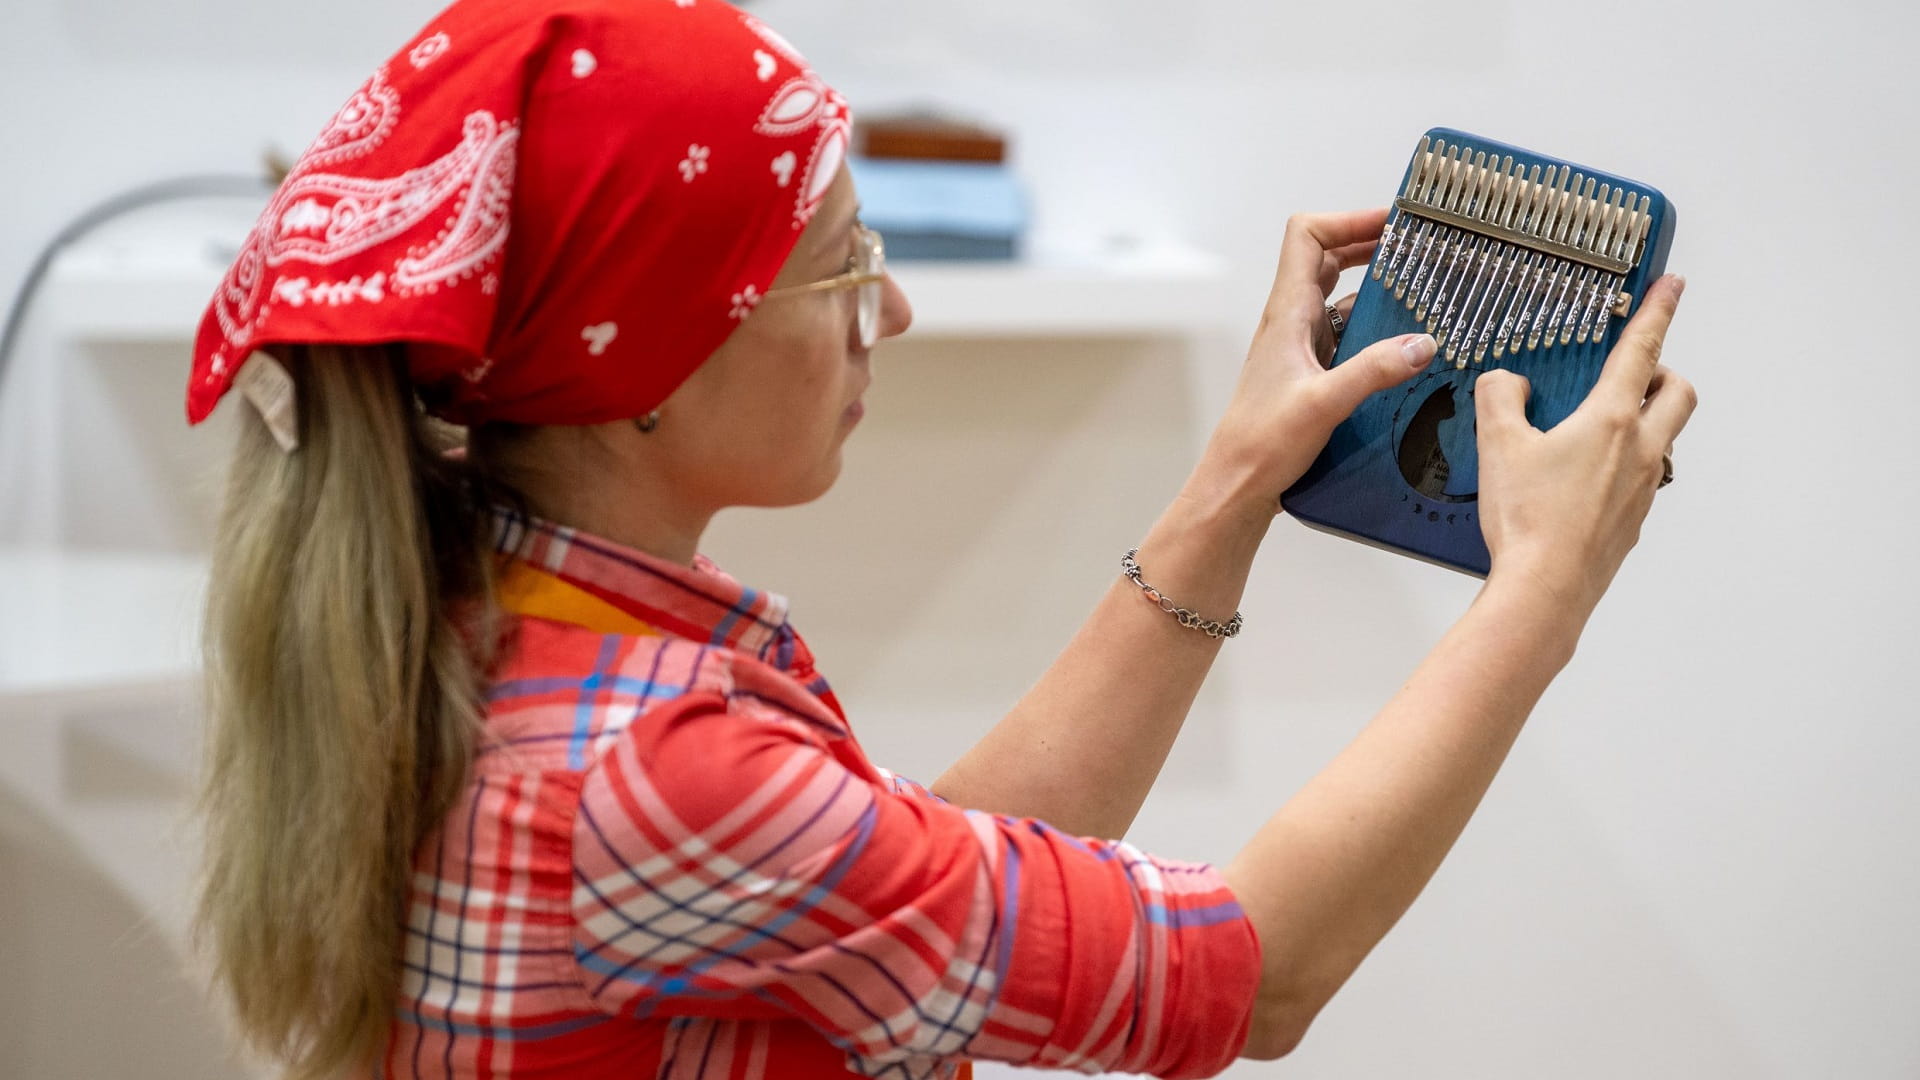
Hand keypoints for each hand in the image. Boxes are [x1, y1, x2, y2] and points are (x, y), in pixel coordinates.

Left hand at [1206, 209, 1438, 508]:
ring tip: (1420, 288)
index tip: (1391, 223)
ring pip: (1338, 297)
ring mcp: (1300, 347)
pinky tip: (1404, 343)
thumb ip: (1375, 370)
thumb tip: (1424, 342)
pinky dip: (1372, 327)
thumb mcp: (1325, 404)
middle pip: (1328, 259)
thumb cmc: (1262, 444)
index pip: (1307, 237)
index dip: (1346, 219)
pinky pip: (1344, 334)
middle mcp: (1291, 322)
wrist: (1236, 484)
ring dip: (1375, 287)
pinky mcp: (1310, 373)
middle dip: (1370, 245)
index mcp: (1286, 314)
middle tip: (1417, 248)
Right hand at [1475, 274, 1694, 612]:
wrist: (1545, 591)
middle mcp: (1640, 452)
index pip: (1642, 351)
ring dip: (1641, 421)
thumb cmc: (1529, 523)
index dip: (1658, 312)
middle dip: (1663, 372)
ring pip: (1662, 438)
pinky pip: (1639, 478)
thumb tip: (1506, 383)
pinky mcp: (1632, 522)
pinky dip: (1620, 465)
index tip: (1671, 286)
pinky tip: (1577, 480)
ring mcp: (1642, 490)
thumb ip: (1500, 398)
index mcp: (1611, 422)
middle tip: (1632, 371)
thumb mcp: (1498, 446)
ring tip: (1591, 430)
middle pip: (1679, 393)